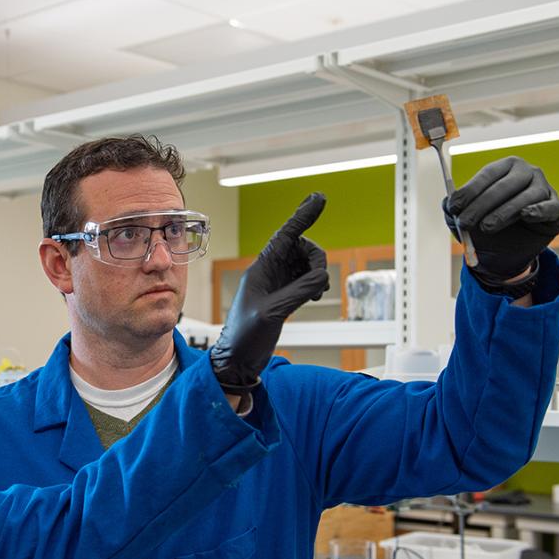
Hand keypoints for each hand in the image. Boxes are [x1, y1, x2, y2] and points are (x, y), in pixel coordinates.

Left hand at [210, 193, 329, 390]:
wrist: (237, 360)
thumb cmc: (245, 337)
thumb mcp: (272, 312)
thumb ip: (297, 292)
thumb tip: (321, 277)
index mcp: (261, 268)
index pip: (286, 235)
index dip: (303, 216)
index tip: (319, 198)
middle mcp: (269, 271)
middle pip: (302, 247)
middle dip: (316, 258)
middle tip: (318, 283)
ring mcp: (276, 282)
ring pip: (305, 263)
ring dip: (316, 273)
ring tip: (315, 293)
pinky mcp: (283, 295)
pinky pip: (305, 278)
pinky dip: (315, 283)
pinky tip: (314, 297)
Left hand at [444, 156, 558, 283]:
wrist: (507, 251)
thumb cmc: (486, 225)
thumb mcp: (465, 217)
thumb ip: (453, 209)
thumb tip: (446, 203)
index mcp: (504, 167)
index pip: (487, 175)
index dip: (469, 191)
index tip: (454, 207)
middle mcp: (526, 173)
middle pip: (504, 186)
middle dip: (481, 205)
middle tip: (465, 222)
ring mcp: (543, 188)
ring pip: (524, 198)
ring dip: (503, 213)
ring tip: (486, 227)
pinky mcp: (555, 207)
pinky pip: (548, 207)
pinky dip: (537, 211)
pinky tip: (525, 214)